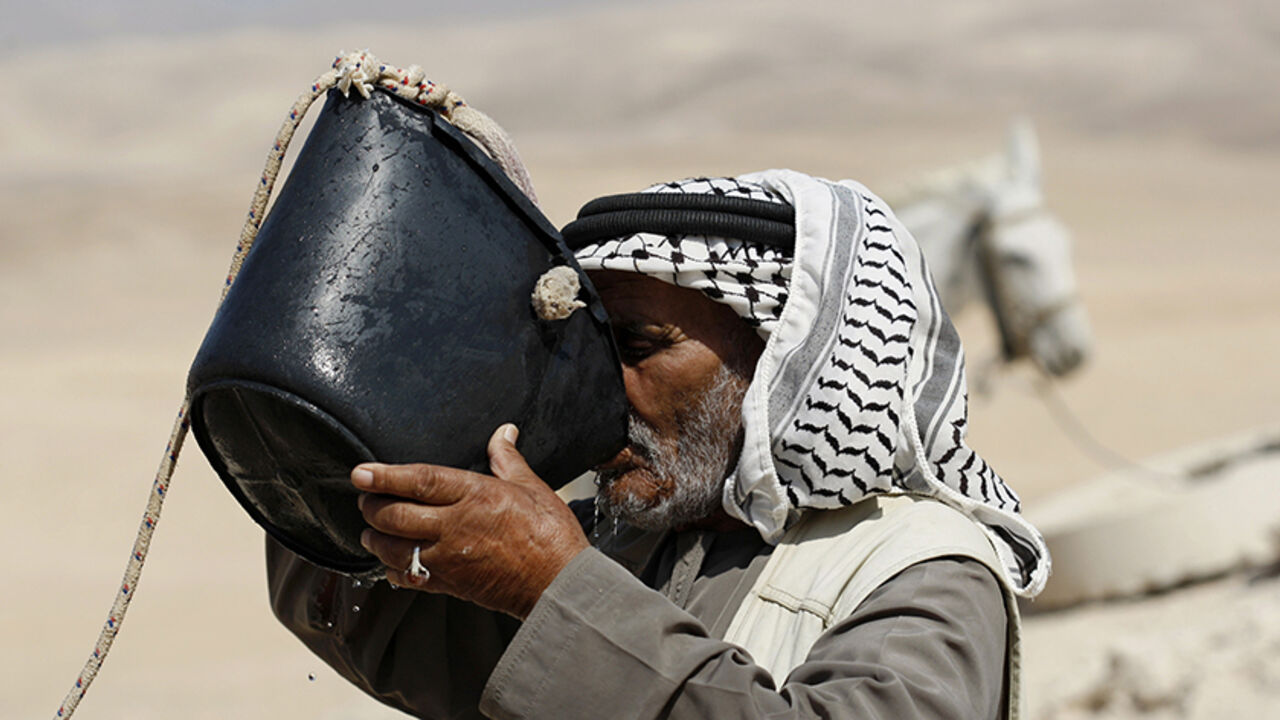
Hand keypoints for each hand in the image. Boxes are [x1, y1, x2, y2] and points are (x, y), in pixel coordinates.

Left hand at [352, 424, 588, 618]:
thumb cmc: (550, 535)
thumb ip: (507, 459)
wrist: (559, 584)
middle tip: (366, 498)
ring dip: (375, 538)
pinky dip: (393, 568)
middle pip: (394, 516)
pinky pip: (407, 577)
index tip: (361, 473)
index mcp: (475, 496)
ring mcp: (449, 559)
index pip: (419, 481)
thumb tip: (504, 433)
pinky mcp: (449, 584)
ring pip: (393, 549)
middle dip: (372, 507)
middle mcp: (455, 527)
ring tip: (372, 529)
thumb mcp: (531, 487)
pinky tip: (393, 561)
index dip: (385, 476)